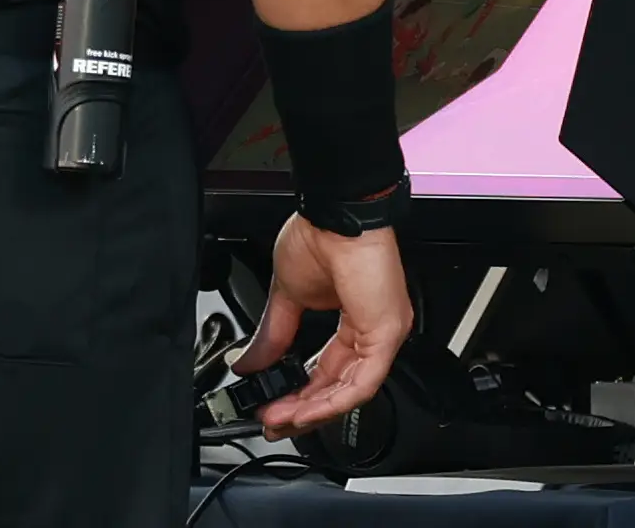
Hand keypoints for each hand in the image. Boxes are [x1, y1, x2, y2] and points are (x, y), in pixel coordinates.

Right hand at [234, 215, 413, 436]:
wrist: (332, 213)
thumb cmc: (320, 236)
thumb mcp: (287, 295)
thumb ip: (272, 335)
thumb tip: (248, 362)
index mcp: (354, 319)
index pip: (329, 371)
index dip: (301, 394)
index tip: (274, 406)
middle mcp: (373, 330)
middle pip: (341, 387)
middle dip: (304, 409)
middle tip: (275, 422)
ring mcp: (383, 333)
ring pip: (351, 390)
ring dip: (313, 410)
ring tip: (282, 419)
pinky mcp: (385, 333)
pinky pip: (362, 381)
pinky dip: (331, 400)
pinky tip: (304, 409)